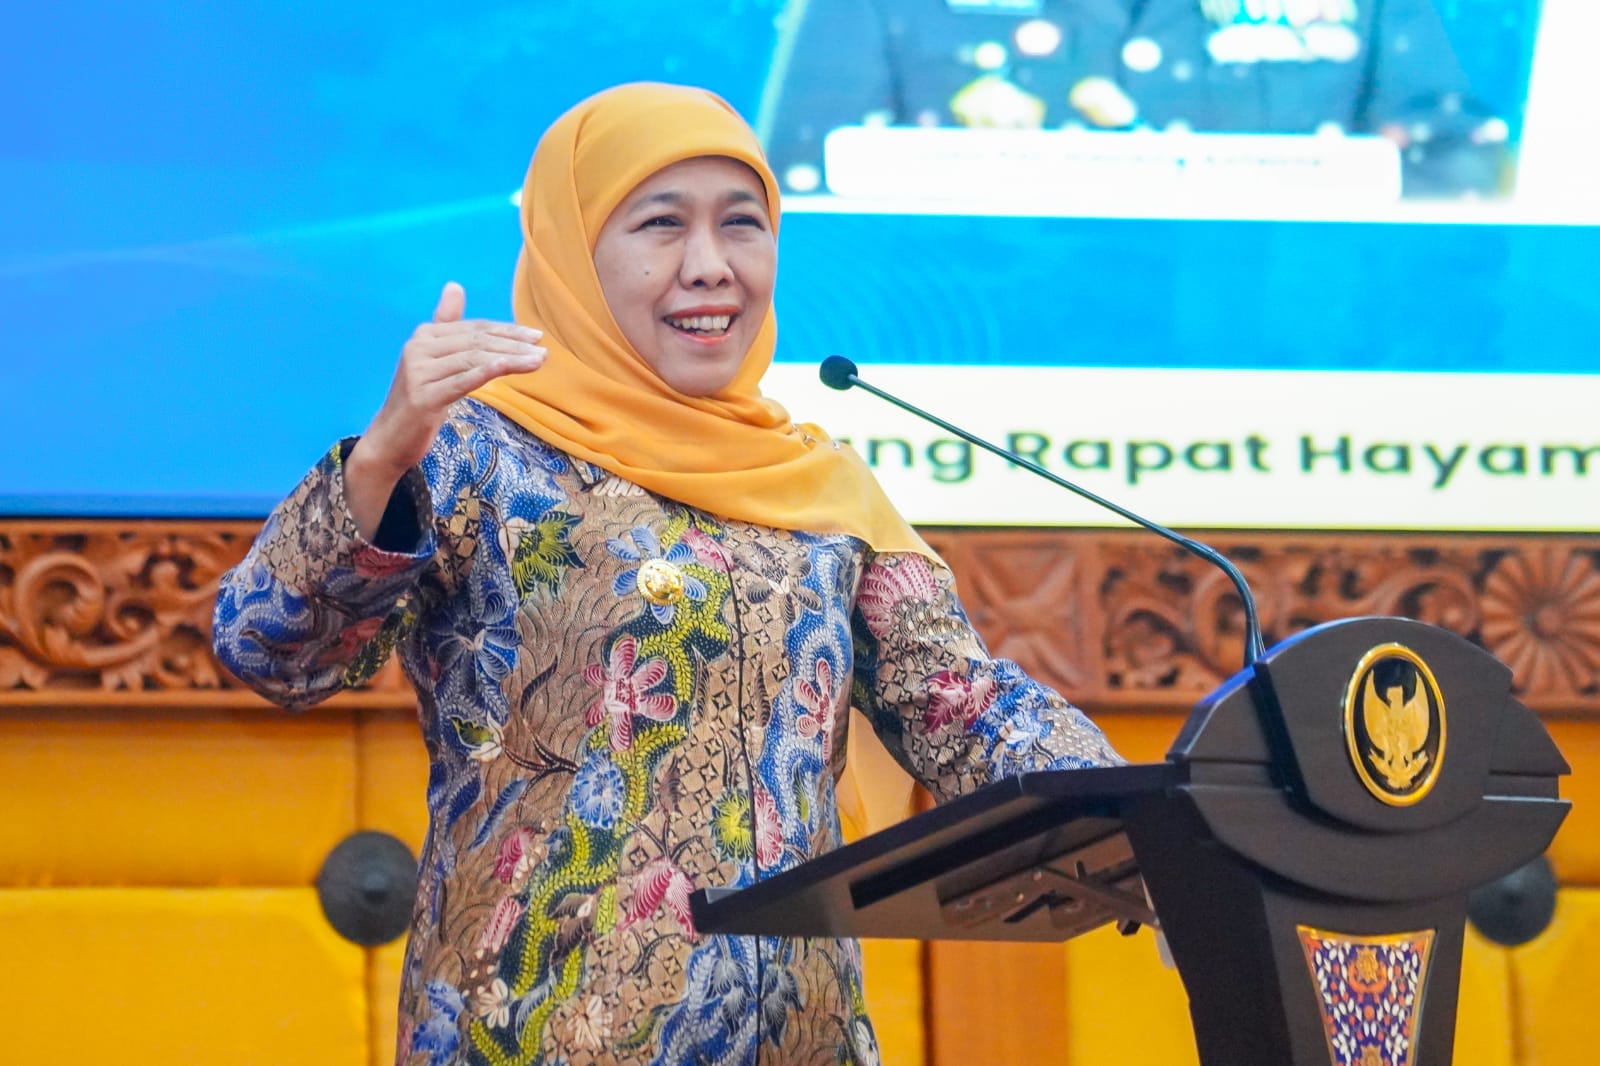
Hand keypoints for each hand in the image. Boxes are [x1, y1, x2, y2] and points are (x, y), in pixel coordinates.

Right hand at [345, 282, 545, 538]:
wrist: (391, 439)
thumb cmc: (421, 399)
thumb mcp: (435, 360)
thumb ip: (447, 324)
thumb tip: (455, 286)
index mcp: (425, 336)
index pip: (474, 328)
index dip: (506, 331)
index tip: (536, 336)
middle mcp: (418, 349)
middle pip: (476, 342)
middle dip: (513, 344)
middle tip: (544, 351)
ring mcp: (418, 373)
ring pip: (473, 360)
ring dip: (510, 359)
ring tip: (538, 362)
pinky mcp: (422, 398)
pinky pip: (459, 382)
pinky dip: (484, 372)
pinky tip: (506, 367)